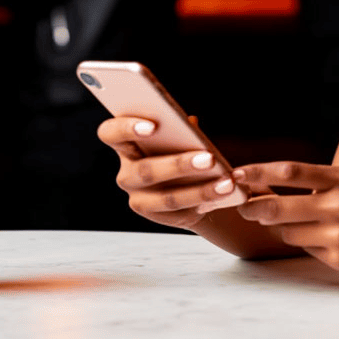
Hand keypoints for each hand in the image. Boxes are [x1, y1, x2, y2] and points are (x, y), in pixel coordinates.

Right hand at [98, 117, 238, 229]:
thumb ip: (181, 128)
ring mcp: (138, 198)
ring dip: (200, 190)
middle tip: (209, 159)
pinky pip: (179, 212)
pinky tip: (224, 194)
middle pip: (145, 170)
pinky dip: (204, 202)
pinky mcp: (156, 216)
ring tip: (227, 183)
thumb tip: (191, 122)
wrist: (191, 180)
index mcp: (124, 144)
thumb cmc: (182, 147)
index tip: (152, 126)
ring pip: (166, 197)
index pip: (110, 133)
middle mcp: (126, 173)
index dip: (126, 128)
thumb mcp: (182, 134)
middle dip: (179, 165)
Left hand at [232, 162, 338, 278]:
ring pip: (290, 232)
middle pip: (277, 207)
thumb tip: (285, 189)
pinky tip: (334, 242)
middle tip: (246, 208)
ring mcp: (338, 235)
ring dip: (288, 228)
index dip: (258, 173)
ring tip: (308, 224)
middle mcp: (338, 204)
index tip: (237, 173)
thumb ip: (328, 185)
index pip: (289, 172)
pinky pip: (310, 251)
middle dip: (255, 208)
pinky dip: (312, 245)